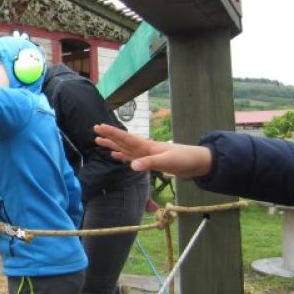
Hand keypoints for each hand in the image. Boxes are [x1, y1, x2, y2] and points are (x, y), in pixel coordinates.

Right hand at [93, 124, 213, 178]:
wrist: (198, 163)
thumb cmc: (184, 160)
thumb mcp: (168, 162)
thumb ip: (149, 163)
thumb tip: (131, 166)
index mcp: (147, 146)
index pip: (126, 138)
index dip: (112, 133)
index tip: (99, 127)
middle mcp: (144, 148)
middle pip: (122, 141)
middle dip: (109, 135)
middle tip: (95, 129)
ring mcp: (146, 154)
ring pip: (124, 148)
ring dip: (112, 144)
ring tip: (98, 141)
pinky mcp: (149, 161)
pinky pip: (131, 157)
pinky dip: (121, 155)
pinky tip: (114, 154)